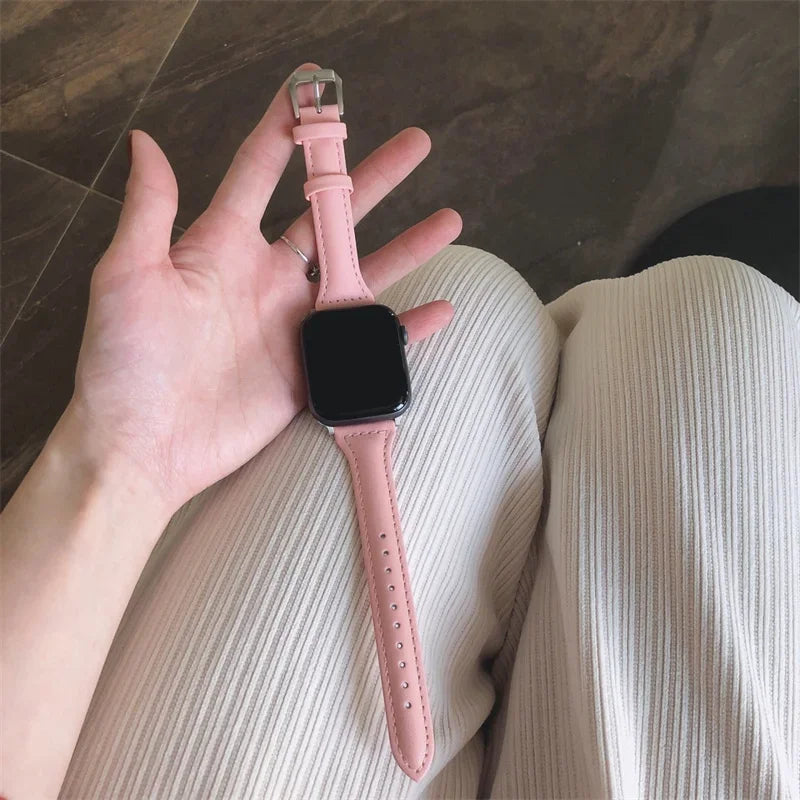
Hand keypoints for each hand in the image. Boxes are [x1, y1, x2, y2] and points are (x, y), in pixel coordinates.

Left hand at [67, 62, 460, 516]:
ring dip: (406, 247)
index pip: (260, 174)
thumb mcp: (127, 277)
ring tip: (448, 220)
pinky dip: (404, 328)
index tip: (316, 92)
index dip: (287, 131)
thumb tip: (146, 141)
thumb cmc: (124, 362)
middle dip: (371, 179)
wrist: (146, 447)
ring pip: (361, 273)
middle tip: (415, 145)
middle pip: (330, 216)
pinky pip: (366, 342)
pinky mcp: (310, 369)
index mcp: (222, 246)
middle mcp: (266, 279)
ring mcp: (293, 324)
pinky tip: (439, 309)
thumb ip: (149, 212)